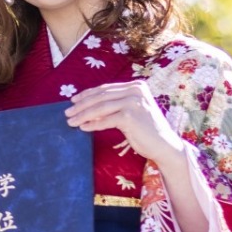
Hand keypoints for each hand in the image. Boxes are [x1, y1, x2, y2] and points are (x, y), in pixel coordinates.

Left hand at [64, 79, 185, 169]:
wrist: (164, 145)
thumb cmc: (146, 129)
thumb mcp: (130, 112)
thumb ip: (114, 105)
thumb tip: (85, 106)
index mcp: (136, 86)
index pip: (105, 89)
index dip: (87, 94)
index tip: (73, 100)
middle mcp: (136, 90)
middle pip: (101, 97)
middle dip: (81, 105)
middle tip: (67, 112)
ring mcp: (134, 102)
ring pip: (100, 108)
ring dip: (83, 115)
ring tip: (71, 122)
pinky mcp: (130, 116)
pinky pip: (106, 120)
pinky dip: (92, 124)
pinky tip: (83, 128)